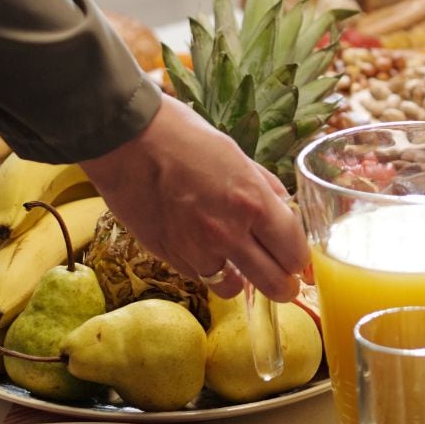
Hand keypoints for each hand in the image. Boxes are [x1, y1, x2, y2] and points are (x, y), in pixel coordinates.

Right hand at [78, 94, 308, 300]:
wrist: (124, 138)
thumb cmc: (181, 135)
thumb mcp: (235, 153)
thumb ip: (263, 186)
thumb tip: (283, 207)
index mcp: (253, 202)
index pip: (294, 251)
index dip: (300, 260)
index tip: (298, 261)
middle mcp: (228, 233)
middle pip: (274, 284)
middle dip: (283, 286)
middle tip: (283, 282)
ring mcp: (196, 250)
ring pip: (233, 289)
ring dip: (240, 279)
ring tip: (236, 262)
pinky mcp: (168, 256)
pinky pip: (199, 276)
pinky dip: (205, 267)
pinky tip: (201, 247)